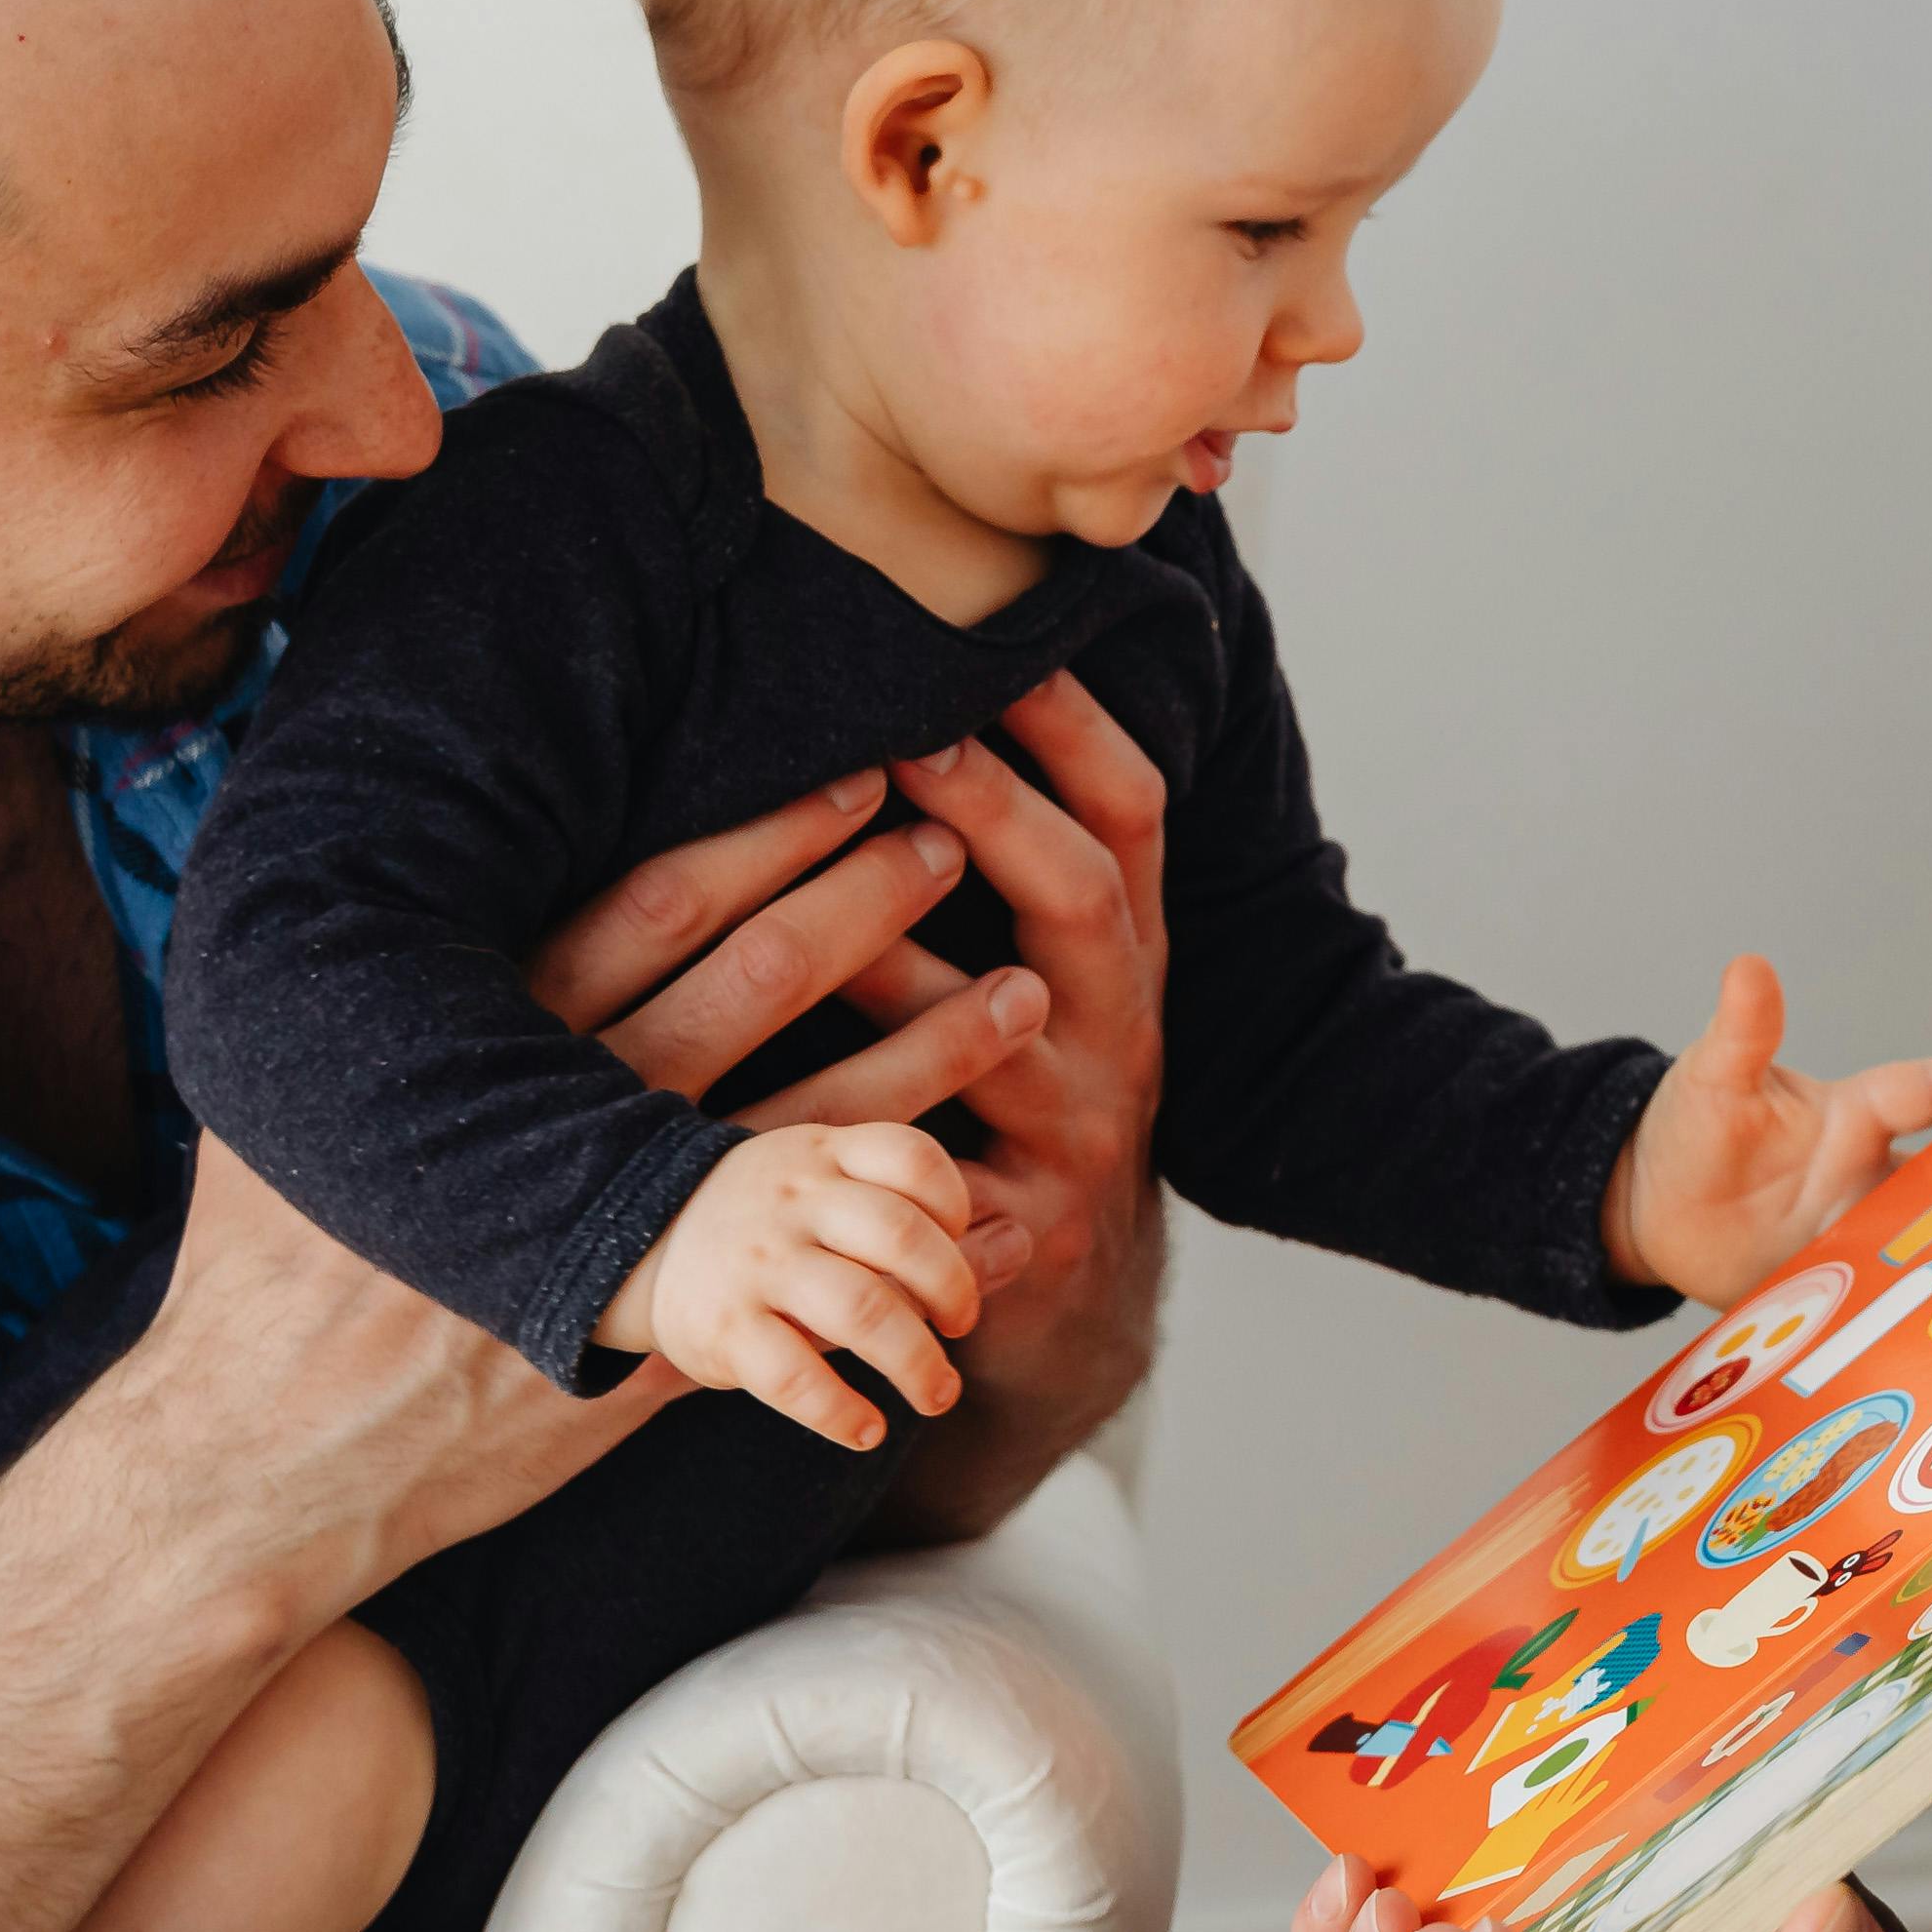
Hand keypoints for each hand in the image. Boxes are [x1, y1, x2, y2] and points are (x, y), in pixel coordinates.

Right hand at [123, 766, 1073, 1570]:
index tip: (853, 776)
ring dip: (926, 1054)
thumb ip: (342, 1002)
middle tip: (961, 838)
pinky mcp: (659, 1340)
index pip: (653, 908)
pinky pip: (819, 1271)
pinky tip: (994, 1203)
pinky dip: (906, 1233)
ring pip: (809, 1119)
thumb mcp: (274, 1106)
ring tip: (1020, 996)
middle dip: (865, 908)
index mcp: (488, 1043)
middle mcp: (572, 1121)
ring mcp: (623, 1232)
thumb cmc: (263, 1270)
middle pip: (753, 987)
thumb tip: (335, 874)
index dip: (763, 839)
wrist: (269, 1456)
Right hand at [601, 1123, 983, 1449]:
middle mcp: (791, 1202)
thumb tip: (1024, 1240)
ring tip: (936, 1394)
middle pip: (900, 1235)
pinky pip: (792, 1375)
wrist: (630, 1244)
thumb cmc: (768, 1227)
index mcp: (824, 1156)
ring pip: (860, 1311)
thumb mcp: (834, 1197)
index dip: (955, 1202)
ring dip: (916, 1364)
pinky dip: (840, 1411)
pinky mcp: (721, 1328)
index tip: (959, 1242)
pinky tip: (866, 1431)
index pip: (911, 1156)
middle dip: (953, 1291)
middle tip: (960, 1328)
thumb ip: (926, 1221)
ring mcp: (755, 1263)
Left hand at [862, 682, 1173, 1533]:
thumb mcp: (1056, 973)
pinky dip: (882, 1160)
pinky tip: (799, 1130)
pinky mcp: (1028, 1233)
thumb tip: (917, 703)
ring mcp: (1080, 1131)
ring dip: (905, 974)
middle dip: (999, 812)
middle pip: (1082, 901)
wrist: (1078, 1281)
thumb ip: (1011, 866)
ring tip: (817, 916)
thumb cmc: (1030, 1086)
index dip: (1078, 728)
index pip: (1131, 811)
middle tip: (911, 737)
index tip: (1009, 649)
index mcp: (1124, 951)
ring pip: (997, 1043)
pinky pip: (943, 1185)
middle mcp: (1120, 1028)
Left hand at [1601, 957, 1931, 1304]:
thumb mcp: (1713, 1077)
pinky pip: (1887, 1305)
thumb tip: (1747, 967)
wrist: (1656, 1212)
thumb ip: (1742, 1032)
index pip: (1922, 1093)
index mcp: (1852, 1118)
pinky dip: (1916, 1321)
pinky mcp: (1841, 1290)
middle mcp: (1870, 1177)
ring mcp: (1861, 1235)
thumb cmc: (1696, 1128)